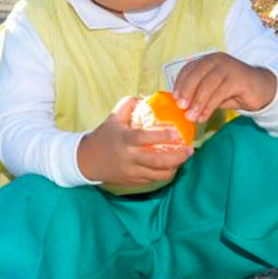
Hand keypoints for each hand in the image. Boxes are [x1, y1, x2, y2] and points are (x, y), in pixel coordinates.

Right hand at [76, 96, 192, 186]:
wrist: (88, 160)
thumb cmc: (104, 136)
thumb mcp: (113, 117)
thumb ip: (129, 104)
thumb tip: (146, 98)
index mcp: (125, 139)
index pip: (146, 138)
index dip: (164, 136)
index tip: (178, 133)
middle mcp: (129, 157)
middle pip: (158, 161)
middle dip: (177, 156)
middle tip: (189, 149)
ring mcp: (132, 171)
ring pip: (159, 174)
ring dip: (175, 167)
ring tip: (183, 158)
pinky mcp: (133, 181)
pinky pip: (154, 180)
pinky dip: (165, 174)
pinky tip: (172, 166)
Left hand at [172, 53, 276, 122]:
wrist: (263, 90)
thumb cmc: (234, 91)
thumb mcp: (213, 92)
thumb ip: (199, 94)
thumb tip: (181, 106)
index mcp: (207, 60)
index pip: (188, 69)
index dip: (180, 83)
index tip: (174, 99)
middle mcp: (217, 60)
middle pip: (196, 74)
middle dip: (187, 92)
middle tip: (181, 108)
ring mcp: (228, 67)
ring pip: (208, 85)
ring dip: (197, 102)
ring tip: (191, 117)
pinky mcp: (238, 78)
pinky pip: (220, 93)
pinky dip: (209, 106)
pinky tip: (204, 116)